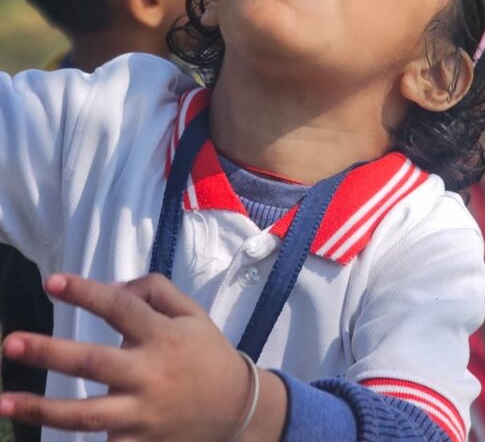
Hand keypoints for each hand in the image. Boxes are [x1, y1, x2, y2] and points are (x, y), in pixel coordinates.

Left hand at [0, 272, 278, 440]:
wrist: (237, 410)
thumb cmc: (206, 353)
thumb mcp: (192, 312)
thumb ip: (154, 291)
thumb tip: (110, 288)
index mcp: (162, 336)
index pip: (120, 308)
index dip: (85, 293)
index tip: (52, 282)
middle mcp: (149, 374)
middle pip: (93, 363)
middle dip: (51, 353)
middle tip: (12, 343)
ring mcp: (141, 415)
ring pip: (85, 414)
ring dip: (42, 408)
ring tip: (5, 401)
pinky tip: (39, 436)